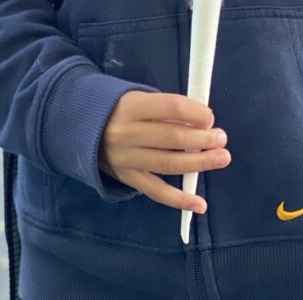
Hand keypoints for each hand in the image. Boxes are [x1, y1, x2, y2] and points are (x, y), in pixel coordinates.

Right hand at [98, 90, 230, 212]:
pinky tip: (200, 204)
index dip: (195, 112)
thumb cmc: (120, 109)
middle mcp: (127, 133)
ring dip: (199, 163)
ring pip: (168, 164)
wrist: (81, 127)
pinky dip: (179, 199)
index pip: (171, 107)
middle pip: (172, 137)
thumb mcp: (138, 98)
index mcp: (132, 106)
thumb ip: (166, 109)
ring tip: (221, 158)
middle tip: (222, 139)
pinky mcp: (127, 179)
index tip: (209, 117)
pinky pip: (156, 191)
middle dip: (202, 139)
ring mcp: (126, 159)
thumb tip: (201, 121)